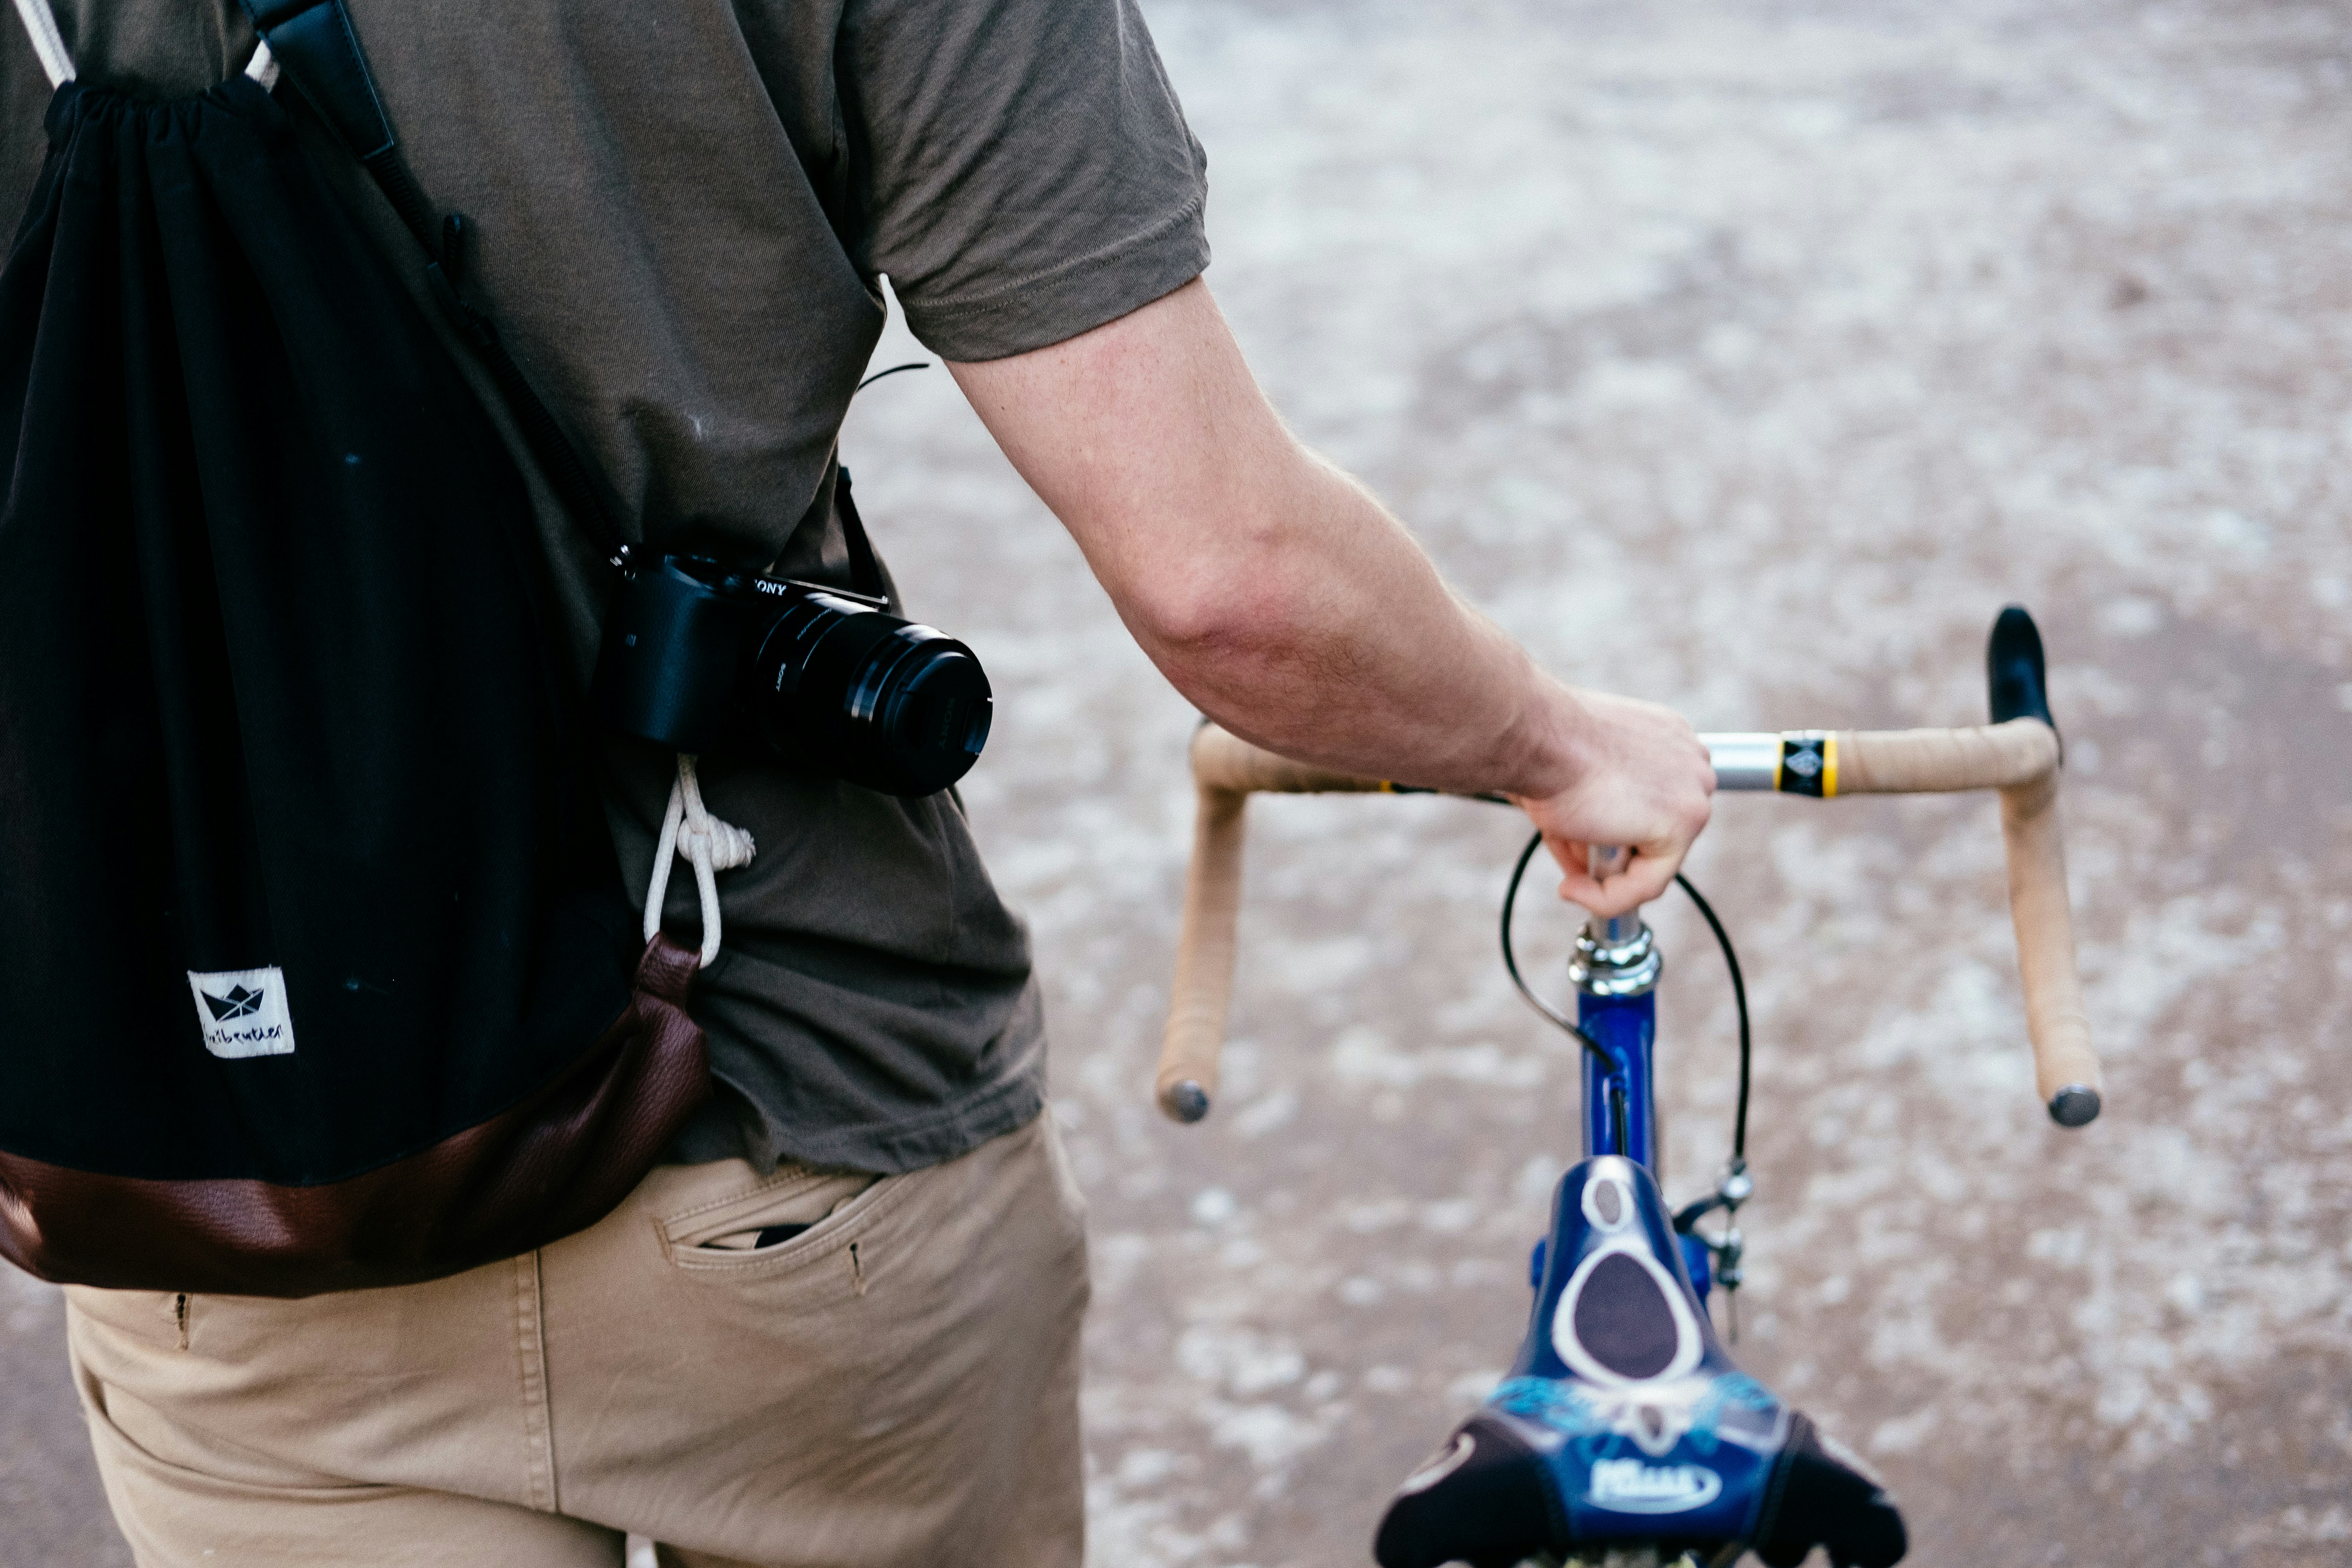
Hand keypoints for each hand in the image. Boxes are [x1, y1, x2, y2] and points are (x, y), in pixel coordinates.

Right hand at [1512, 689, 1714, 917]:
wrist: (1538, 735)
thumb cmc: (1543, 745)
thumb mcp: (1575, 776)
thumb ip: (1596, 809)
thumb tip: (1586, 854)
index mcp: (1665, 737)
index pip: (1654, 801)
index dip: (1616, 831)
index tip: (1581, 844)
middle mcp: (1689, 759)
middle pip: (1656, 830)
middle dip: (1611, 851)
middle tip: (1571, 859)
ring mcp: (1694, 789)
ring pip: (1653, 860)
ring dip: (1604, 871)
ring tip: (1566, 862)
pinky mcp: (1683, 822)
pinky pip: (1649, 883)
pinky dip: (1609, 897)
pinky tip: (1574, 888)